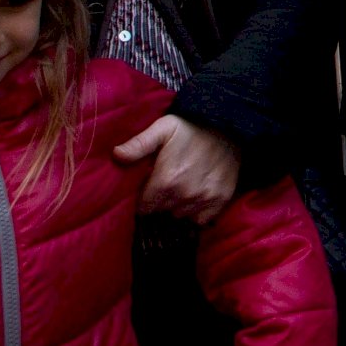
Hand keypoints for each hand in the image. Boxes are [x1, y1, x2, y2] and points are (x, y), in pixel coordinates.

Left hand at [115, 114, 240, 225]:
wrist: (229, 126)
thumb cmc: (191, 128)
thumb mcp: (162, 129)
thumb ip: (138, 144)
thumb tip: (116, 155)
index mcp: (166, 181)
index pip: (144, 207)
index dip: (145, 197)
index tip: (151, 186)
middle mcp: (184, 194)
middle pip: (161, 211)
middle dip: (161, 201)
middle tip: (168, 183)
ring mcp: (204, 199)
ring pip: (180, 215)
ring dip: (178, 205)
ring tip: (183, 186)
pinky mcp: (220, 201)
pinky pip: (200, 219)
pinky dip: (197, 211)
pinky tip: (197, 194)